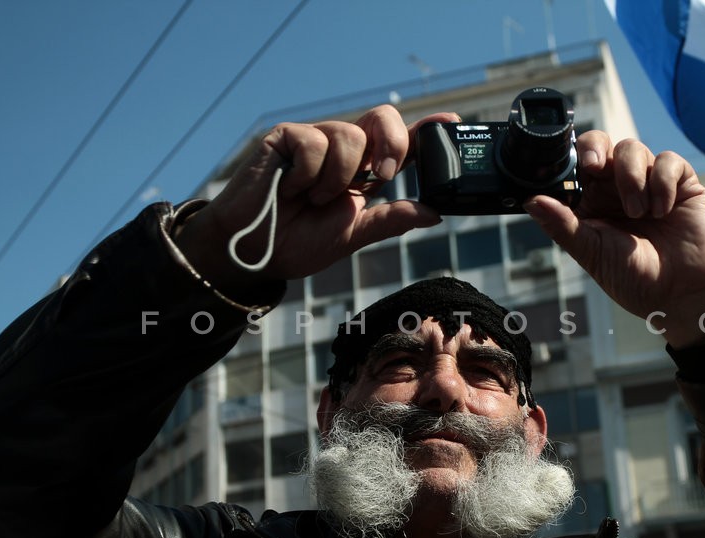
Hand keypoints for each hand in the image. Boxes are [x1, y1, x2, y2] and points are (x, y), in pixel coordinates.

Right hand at [175, 106, 458, 290]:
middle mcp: (342, 150)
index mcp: (362, 171)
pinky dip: (307, 173)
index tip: (451, 121)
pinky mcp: (285, 137)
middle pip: (381, 119)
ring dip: (337, 177)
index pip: (399, 142)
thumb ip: (391, 221)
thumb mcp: (353, 235)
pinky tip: (291, 188)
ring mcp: (313, 139)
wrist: (254, 252)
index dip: (424, 129)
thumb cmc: (297, 242)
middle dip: (391, 145)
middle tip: (383, 177)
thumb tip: (434, 213)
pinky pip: (313, 141)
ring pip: (350, 134)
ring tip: (312, 199)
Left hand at [524, 135, 704, 347]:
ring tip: (639, 214)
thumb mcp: (592, 253)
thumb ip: (563, 225)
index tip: (568, 169)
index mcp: (591, 202)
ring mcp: (648, 182)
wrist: (683, 294)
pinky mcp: (680, 182)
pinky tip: (663, 211)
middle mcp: (617, 187)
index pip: (574, 164)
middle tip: (593, 167)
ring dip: (630, 178)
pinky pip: (667, 160)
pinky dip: (661, 183)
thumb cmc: (636, 279)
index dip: (568, 159)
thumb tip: (531, 201)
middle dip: (595, 148)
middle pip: (600, 143)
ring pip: (631, 148)